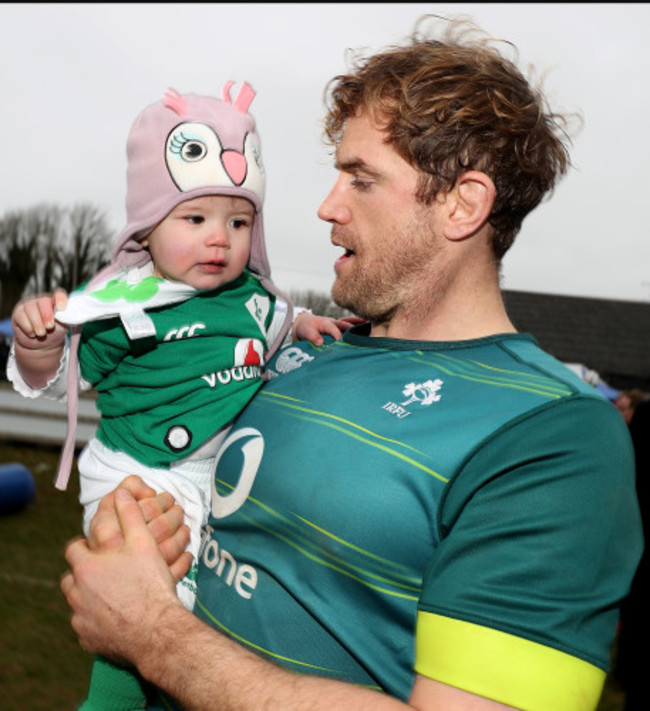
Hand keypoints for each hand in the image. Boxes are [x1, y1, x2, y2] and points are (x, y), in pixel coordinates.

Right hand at [11, 288, 68, 347]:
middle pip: (43, 301)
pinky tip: (32, 333)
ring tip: (42, 334)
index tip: (62, 308)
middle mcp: (42, 300)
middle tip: (50, 327)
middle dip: (46, 315)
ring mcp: (29, 305)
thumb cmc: (55, 332)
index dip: (61, 299)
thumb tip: (75, 314)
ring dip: (37, 324)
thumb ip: (69, 317)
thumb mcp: (64, 325)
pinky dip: (28, 328)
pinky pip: (21, 317)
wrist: (41, 345)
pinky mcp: (18, 312)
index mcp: (56, 301)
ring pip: (31, 309)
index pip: (59, 294)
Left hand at [61, 487, 185, 663]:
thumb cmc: (148, 584)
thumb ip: (129, 515)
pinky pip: (87, 627)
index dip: (85, 545)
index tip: (98, 547)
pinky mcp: (88, 640)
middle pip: (71, 578)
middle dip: (84, 574)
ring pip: (78, 603)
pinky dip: (97, 621)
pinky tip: (116, 617)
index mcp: (86, 567)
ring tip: (113, 594)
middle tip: (107, 572)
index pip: (74, 548)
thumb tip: (120, 493)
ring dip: (90, 597)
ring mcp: (80, 619)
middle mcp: (76, 593)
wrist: (156, 631)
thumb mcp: (143, 542)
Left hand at [292, 313, 364, 345]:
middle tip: (362, 335)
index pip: (334, 329)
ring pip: (349, 322)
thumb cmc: (306, 328)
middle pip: (345, 324)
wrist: (305, 323)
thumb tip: (320, 342)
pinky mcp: (339, 325)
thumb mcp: (306, 332)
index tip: (342, 343)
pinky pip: (349, 323)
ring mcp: (337, 323)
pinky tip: (366, 326)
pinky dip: (357, 324)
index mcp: (326, 323)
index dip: (338, 335)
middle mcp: (334, 322)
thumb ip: (312, 337)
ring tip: (369, 326)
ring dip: (358, 324)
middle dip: (353, 329)